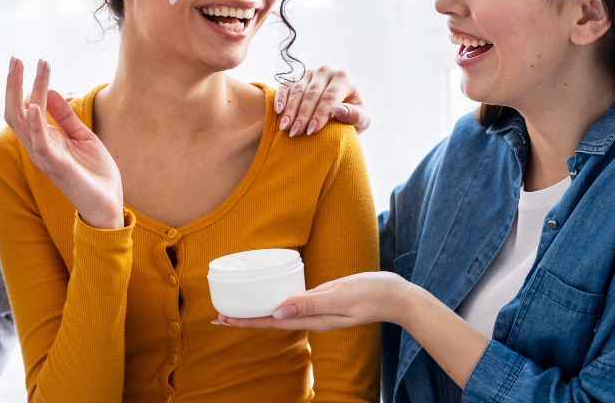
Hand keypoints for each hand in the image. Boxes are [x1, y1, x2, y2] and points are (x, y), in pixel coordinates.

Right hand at [5, 57, 123, 228]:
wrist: (108, 202)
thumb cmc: (94, 172)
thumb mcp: (82, 136)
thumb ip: (65, 116)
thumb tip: (50, 91)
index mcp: (44, 139)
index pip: (27, 106)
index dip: (28, 83)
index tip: (37, 60)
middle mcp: (38, 146)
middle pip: (15, 111)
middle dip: (14, 84)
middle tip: (16, 58)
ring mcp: (45, 156)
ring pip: (21, 122)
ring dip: (23, 92)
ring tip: (25, 68)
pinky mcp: (56, 166)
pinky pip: (40, 143)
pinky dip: (35, 124)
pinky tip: (34, 105)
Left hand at [215, 271, 408, 331]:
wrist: (396, 295)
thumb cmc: (371, 293)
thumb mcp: (340, 296)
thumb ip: (310, 303)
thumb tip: (278, 311)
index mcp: (314, 320)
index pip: (272, 322)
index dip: (246, 321)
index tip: (223, 319)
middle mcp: (312, 317)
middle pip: (271, 320)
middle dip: (245, 319)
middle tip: (218, 317)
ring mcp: (317, 309)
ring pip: (280, 312)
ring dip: (257, 310)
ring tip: (236, 308)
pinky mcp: (323, 299)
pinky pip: (292, 302)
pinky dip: (275, 300)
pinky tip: (268, 295)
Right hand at [275, 65, 369, 135]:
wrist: (338, 112)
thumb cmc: (351, 117)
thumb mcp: (361, 121)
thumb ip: (354, 116)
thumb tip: (338, 109)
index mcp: (344, 79)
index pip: (330, 97)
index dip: (320, 114)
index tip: (312, 131)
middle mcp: (326, 72)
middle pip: (312, 94)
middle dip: (303, 115)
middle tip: (295, 132)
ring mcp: (309, 73)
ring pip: (298, 90)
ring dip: (290, 110)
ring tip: (285, 127)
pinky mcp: (296, 76)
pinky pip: (286, 85)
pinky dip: (280, 97)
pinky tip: (278, 111)